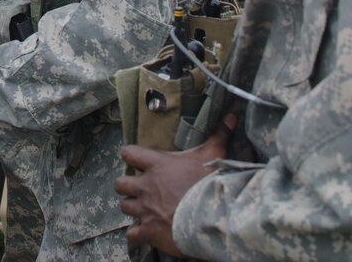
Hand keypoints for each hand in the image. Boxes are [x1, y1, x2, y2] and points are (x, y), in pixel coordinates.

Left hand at [114, 113, 236, 256]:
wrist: (210, 217)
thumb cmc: (209, 183)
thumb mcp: (214, 155)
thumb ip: (218, 136)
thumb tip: (230, 116)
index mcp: (157, 165)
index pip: (129, 153)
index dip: (130, 155)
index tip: (135, 158)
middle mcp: (145, 186)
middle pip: (120, 183)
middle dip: (126, 186)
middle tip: (137, 188)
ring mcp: (144, 209)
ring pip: (125, 207)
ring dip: (132, 208)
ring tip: (143, 210)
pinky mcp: (148, 231)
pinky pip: (133, 235)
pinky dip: (137, 235)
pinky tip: (144, 234)